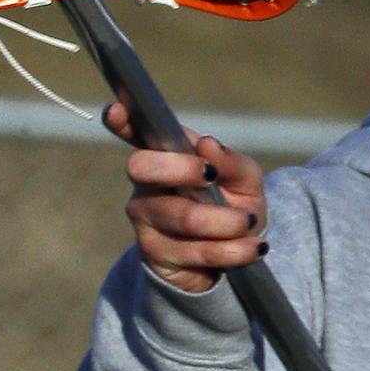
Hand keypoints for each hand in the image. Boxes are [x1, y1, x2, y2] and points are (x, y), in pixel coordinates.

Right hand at [104, 102, 267, 293]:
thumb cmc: (232, 208)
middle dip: (179, 168)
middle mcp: (146, 184)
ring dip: (226, 221)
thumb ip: (232, 162)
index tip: (117, 111)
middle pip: (141, 167)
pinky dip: (233, 249)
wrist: (231, 259)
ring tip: (248, 224)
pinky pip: (197, 251)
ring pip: (181, 215)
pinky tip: (252, 248)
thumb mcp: (245, 183)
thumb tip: (207, 145)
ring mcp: (146, 218)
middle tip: (211, 177)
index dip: (122, 122)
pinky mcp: (155, 253)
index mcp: (164, 157)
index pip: (134, 134)